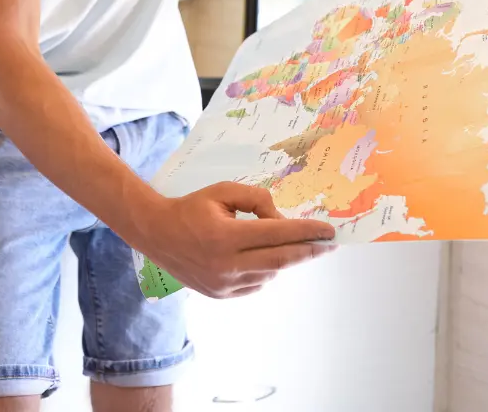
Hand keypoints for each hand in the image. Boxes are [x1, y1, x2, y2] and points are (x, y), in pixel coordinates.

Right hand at [138, 183, 335, 297]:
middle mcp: (227, 265)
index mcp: (225, 236)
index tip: (329, 230)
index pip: (277, 234)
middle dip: (309, 251)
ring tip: (298, 246)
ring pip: (270, 272)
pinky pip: (257, 283)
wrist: (158, 234)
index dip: (306, 231)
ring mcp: (225, 285)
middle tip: (330, 244)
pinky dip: (267, 269)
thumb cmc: (191, 208)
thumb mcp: (222, 191)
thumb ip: (255, 199)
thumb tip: (280, 219)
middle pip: (280, 259)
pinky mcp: (222, 295)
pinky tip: (267, 256)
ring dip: (286, 259)